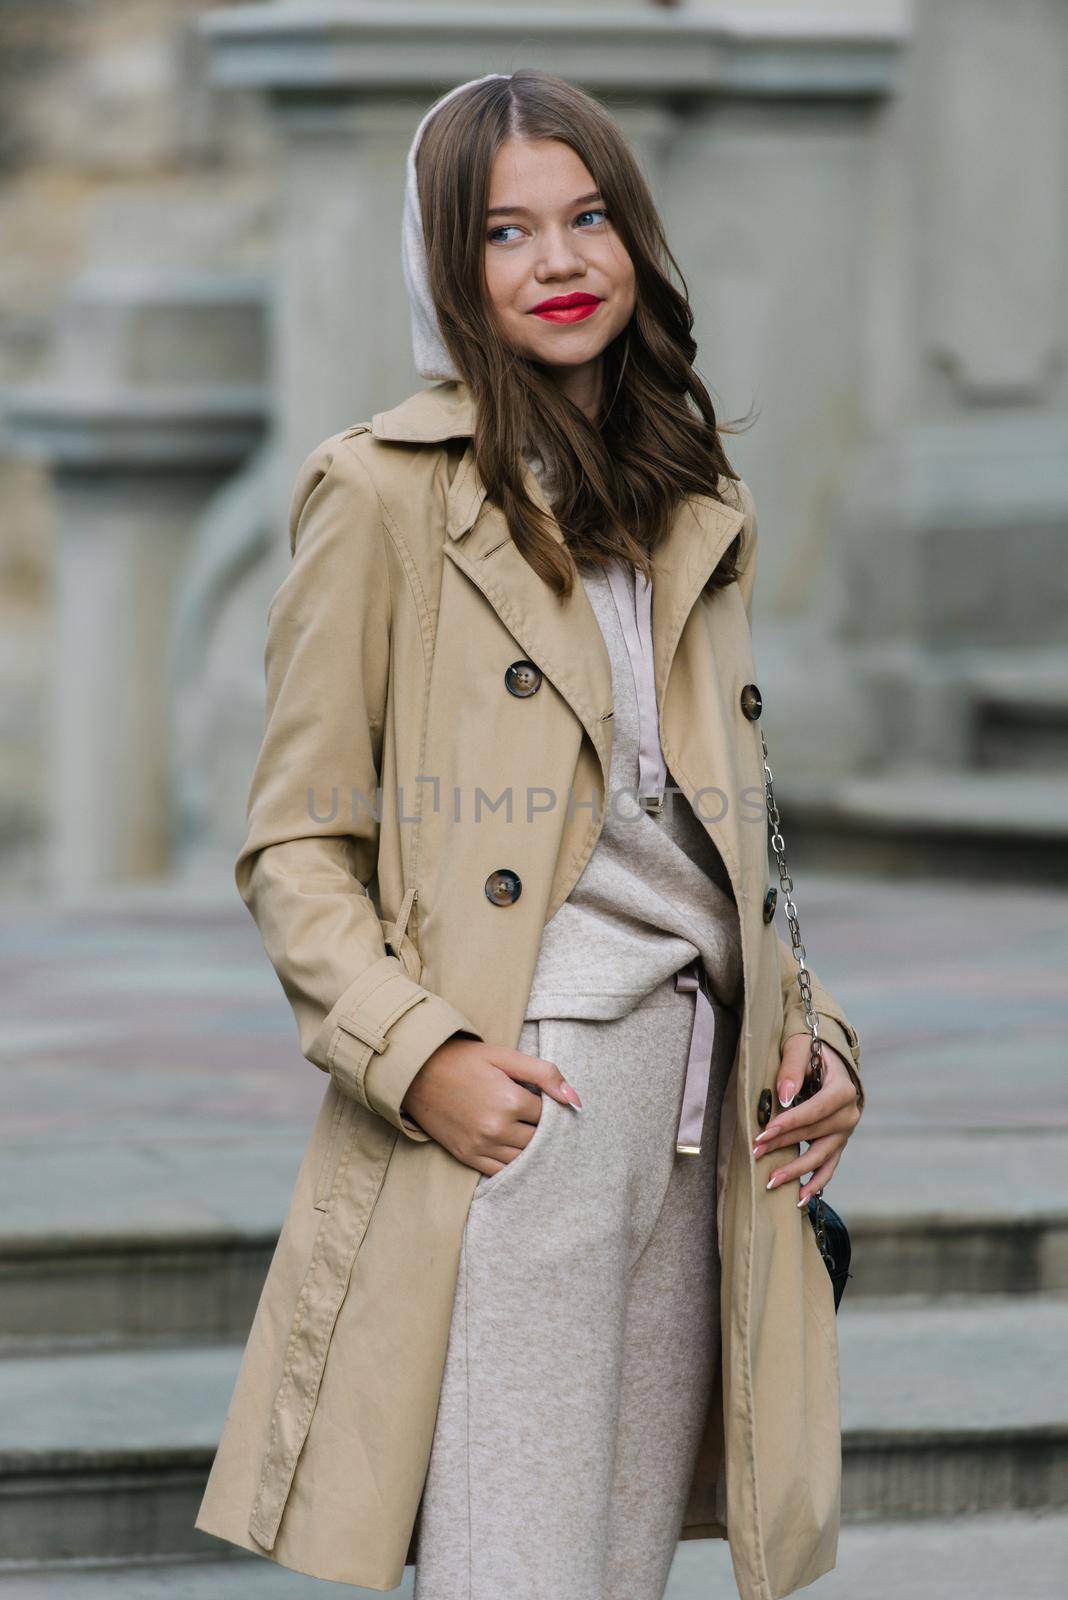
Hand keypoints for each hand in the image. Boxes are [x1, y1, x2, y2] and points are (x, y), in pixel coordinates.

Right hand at [401, 1034, 581, 1177]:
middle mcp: (497, 1129)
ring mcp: (481, 1146)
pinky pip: (501, 1172)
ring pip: (524, 1160)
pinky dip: (513, 1166)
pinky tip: (516, 1153)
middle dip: (544, 1131)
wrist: (418, 1072)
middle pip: (539, 1141)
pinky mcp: (467, 1157)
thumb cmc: (464, 1061)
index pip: (549, 1116)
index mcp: (510, 1101)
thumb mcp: (505, 1057)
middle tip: (538, 1118)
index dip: (551, 1108)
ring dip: (532, 1150)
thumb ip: (544, 1074)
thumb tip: (576, 1101)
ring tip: (528, 1133)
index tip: (545, 1101)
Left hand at [752, 1035, 861, 1206]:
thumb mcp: (799, 1048)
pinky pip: (829, 1166)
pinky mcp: (838, 1142)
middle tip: (755, 1151)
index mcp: (843, 1089)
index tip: (764, 1132)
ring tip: (772, 1182)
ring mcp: (845, 1131)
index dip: (790, 1123)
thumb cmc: (810, 1049)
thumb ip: (792, 1069)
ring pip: (822, 1156)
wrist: (828, 1057)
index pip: (815, 1111)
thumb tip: (785, 1097)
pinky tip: (800, 1198)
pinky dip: (816, 1183)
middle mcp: (850, 1113)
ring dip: (797, 1171)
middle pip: (814, 1134)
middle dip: (783, 1144)